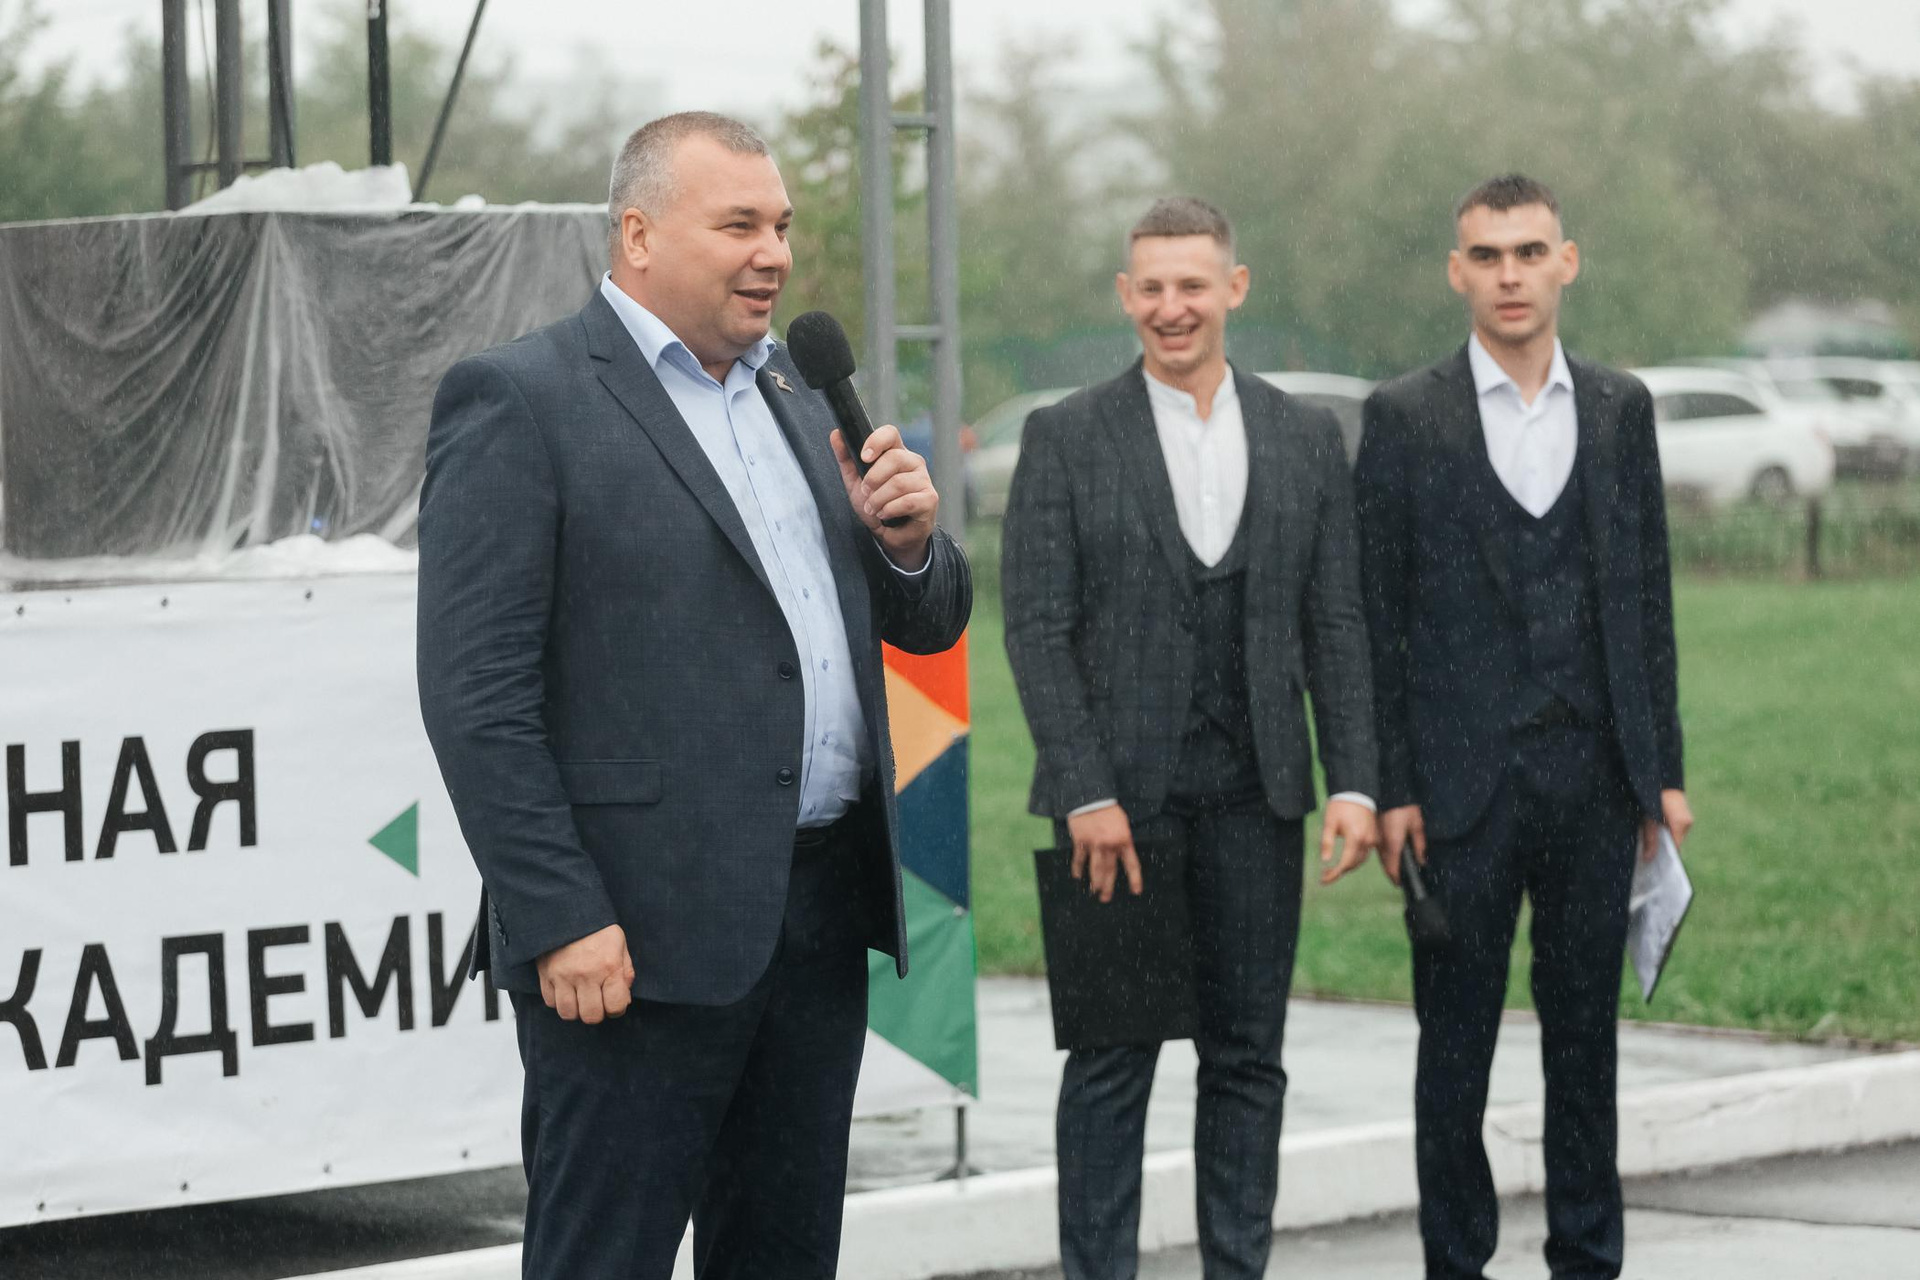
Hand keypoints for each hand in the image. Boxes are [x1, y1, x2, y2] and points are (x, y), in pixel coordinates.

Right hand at [536, 924, 634, 1023]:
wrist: (566, 908)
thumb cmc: (598, 928)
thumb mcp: (620, 944)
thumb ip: (626, 971)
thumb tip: (625, 998)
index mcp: (609, 967)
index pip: (615, 1006)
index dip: (617, 1009)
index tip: (614, 1002)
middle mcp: (586, 974)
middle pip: (591, 1016)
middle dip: (597, 1013)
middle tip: (597, 1001)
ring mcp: (563, 976)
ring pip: (568, 1013)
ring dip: (576, 1010)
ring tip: (580, 998)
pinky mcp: (545, 974)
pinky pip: (550, 1002)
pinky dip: (558, 1000)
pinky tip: (565, 989)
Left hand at [831, 425, 937, 569]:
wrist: (890, 536)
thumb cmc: (877, 505)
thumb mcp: (855, 481)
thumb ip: (846, 458)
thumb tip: (836, 434)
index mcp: (896, 453)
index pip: (890, 434)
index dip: (876, 441)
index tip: (864, 457)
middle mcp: (913, 463)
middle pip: (894, 458)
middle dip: (873, 478)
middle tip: (865, 492)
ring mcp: (924, 480)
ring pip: (899, 483)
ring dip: (879, 499)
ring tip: (873, 508)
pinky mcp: (929, 499)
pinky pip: (908, 501)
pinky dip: (891, 510)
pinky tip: (886, 514)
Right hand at [1066, 804, 1141, 902]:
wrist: (1091, 797)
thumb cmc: (1108, 809)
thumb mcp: (1122, 823)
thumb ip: (1122, 839)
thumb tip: (1120, 854)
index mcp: (1124, 840)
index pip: (1132, 864)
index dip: (1135, 879)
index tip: (1136, 891)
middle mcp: (1110, 845)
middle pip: (1111, 871)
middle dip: (1109, 887)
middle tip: (1106, 898)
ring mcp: (1094, 844)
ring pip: (1095, 869)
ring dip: (1095, 883)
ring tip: (1095, 892)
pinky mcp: (1081, 841)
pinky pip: (1079, 859)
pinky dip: (1077, 868)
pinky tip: (1077, 876)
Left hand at [1318, 798, 1378, 884]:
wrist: (1357, 792)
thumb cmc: (1340, 806)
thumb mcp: (1329, 823)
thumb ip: (1326, 842)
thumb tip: (1325, 861)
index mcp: (1355, 837)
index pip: (1345, 863)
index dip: (1334, 874)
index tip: (1323, 880)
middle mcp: (1367, 840)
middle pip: (1353, 864)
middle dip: (1339, 872)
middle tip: (1325, 875)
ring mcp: (1373, 839)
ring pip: (1360, 861)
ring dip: (1348, 867)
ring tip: (1332, 870)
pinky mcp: (1375, 836)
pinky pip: (1365, 853)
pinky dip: (1355, 859)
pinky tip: (1345, 860)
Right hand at [1378, 804, 1426, 885]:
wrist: (1390, 792)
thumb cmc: (1405, 808)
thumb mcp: (1417, 826)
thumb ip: (1419, 845)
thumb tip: (1421, 861)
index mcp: (1394, 843)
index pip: (1392, 867)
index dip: (1396, 878)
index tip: (1400, 884)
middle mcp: (1382, 843)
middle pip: (1385, 865)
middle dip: (1391, 874)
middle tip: (1399, 879)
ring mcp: (1377, 838)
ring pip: (1380, 857)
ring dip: (1387, 865)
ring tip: (1395, 870)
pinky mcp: (1375, 833)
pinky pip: (1379, 849)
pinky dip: (1384, 856)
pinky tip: (1390, 856)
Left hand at [1641, 789, 1693, 862]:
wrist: (1659, 776)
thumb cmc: (1651, 796)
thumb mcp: (1647, 819)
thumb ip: (1650, 839)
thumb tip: (1649, 858)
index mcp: (1681, 824)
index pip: (1675, 848)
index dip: (1665, 857)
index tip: (1655, 866)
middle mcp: (1687, 822)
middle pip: (1675, 842)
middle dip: (1663, 849)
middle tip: (1649, 856)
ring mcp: (1687, 818)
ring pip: (1675, 835)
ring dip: (1664, 839)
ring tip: (1650, 844)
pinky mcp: (1683, 814)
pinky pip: (1676, 828)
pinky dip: (1666, 831)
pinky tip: (1655, 832)